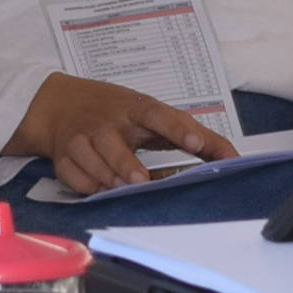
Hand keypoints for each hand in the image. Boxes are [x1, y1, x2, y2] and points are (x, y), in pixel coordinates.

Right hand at [11, 73, 233, 193]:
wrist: (61, 104)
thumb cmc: (118, 111)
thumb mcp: (151, 112)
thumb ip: (190, 132)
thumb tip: (232, 157)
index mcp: (135, 108)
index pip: (158, 114)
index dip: (177, 128)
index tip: (196, 143)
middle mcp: (107, 122)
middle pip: (114, 142)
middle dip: (125, 162)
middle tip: (141, 180)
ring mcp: (82, 139)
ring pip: (91, 160)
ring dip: (106, 176)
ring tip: (121, 187)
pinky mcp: (64, 156)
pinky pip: (74, 177)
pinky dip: (87, 186)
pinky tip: (99, 188)